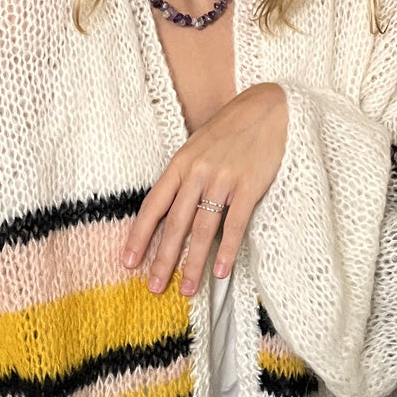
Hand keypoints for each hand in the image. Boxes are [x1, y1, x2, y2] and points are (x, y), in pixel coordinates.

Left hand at [119, 82, 288, 295]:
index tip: (128, 262)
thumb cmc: (230, 131)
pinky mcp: (248, 185)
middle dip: (163, 258)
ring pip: (202, 228)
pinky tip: (220, 271)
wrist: (267, 108)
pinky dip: (226, 250)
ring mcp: (223, 179)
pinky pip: (234, 223)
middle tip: (154, 287)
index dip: (139, 236)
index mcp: (180, 164)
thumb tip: (167, 213)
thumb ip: (183, 177)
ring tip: (186, 288)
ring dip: (193, 262)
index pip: (153, 205)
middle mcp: (197, 172)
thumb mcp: (197, 148)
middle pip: (175, 223)